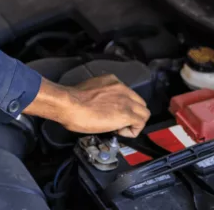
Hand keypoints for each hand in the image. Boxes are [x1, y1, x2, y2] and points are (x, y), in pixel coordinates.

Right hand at [23, 74, 150, 137]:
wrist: (69, 105)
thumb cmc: (71, 100)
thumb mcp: (89, 91)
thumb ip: (100, 95)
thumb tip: (98, 105)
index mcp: (112, 81)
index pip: (129, 94)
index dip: (124, 107)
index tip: (114, 114)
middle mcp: (122, 88)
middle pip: (140, 103)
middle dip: (133, 114)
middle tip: (119, 122)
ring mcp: (126, 101)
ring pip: (144, 113)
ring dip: (134, 122)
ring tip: (119, 128)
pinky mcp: (127, 114)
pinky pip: (140, 124)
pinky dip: (132, 131)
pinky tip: (119, 132)